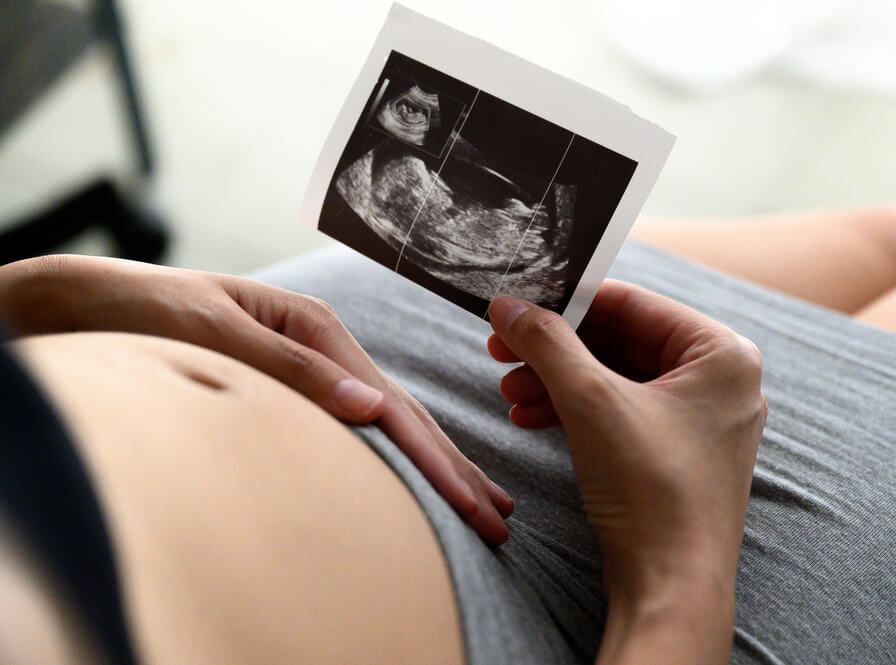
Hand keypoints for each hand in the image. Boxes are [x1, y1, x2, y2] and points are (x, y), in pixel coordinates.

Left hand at [1, 255, 512, 543]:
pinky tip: (420, 470)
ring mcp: (317, 363)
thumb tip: (371, 409)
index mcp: (316, 329)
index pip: (392, 408)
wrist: (92, 298)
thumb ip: (294, 370)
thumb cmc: (147, 310)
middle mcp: (326, 345)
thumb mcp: (216, 332)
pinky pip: (365, 423)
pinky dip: (402, 453)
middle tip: (500, 520)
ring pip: (393, 420)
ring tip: (482, 501)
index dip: (438, 463)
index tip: (476, 506)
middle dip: (455, 471)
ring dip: (440, 463)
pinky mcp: (301, 382)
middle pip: (406, 415)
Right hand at [487, 281, 765, 661]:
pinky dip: (575, 411)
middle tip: (504, 350)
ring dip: (557, 382)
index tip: (521, 305)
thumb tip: (510, 307)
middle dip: (556, 350)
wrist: (670, 586)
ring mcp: (699, 421)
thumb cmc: (654, 493)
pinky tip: (531, 417)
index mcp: (722, 354)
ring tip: (510, 392)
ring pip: (615, 379)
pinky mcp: (675, 453)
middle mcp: (719, 382)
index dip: (569, 302)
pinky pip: (620, 412)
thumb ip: (548, 344)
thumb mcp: (591, 402)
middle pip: (621, 341)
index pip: (633, 304)